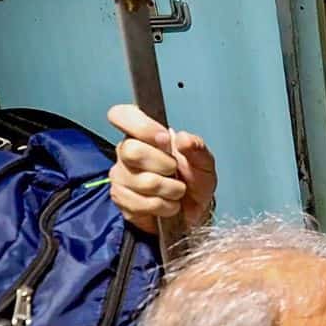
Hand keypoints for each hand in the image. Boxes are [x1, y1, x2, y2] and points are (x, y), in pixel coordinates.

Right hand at [107, 104, 216, 234]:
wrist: (194, 211)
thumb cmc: (195, 181)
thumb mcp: (204, 163)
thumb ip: (197, 148)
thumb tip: (184, 138)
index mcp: (144, 135)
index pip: (122, 115)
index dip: (141, 126)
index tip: (164, 140)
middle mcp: (126, 152)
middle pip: (132, 151)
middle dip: (164, 165)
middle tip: (175, 171)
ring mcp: (121, 176)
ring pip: (142, 181)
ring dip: (169, 190)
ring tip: (176, 191)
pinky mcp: (121, 199)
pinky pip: (140, 203)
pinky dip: (162, 206)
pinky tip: (167, 204)